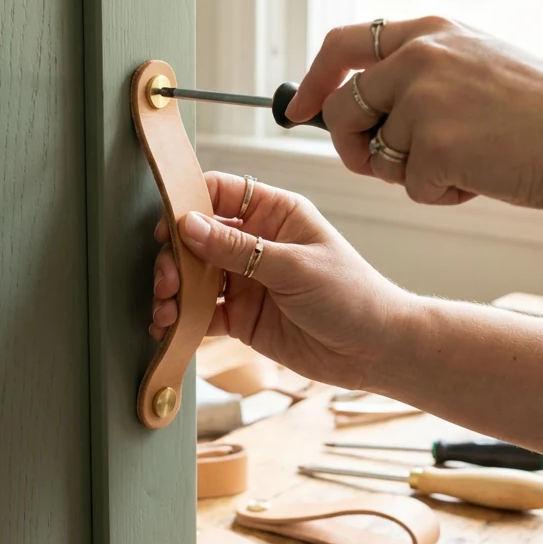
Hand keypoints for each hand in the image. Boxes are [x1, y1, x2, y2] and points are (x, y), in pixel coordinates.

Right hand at [150, 171, 409, 388]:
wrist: (376, 351)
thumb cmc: (351, 295)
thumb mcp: (294, 266)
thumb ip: (238, 248)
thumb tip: (188, 226)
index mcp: (275, 213)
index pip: (221, 192)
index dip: (189, 203)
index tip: (166, 225)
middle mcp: (256, 242)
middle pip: (198, 237)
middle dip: (175, 256)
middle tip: (167, 278)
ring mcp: (247, 280)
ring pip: (195, 276)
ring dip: (174, 289)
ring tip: (166, 307)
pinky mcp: (242, 316)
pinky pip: (203, 312)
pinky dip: (183, 319)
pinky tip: (169, 326)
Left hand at [286, 16, 542, 231]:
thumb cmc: (539, 114)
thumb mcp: (474, 64)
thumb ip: (416, 73)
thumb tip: (351, 103)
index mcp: (428, 31)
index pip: (342, 44)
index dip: (315, 80)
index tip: (298, 108)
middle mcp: (419, 56)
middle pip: (344, 108)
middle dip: (350, 146)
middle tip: (377, 164)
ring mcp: (424, 100)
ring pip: (378, 155)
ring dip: (411, 175)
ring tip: (466, 163)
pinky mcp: (434, 146)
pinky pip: (410, 187)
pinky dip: (440, 195)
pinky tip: (480, 179)